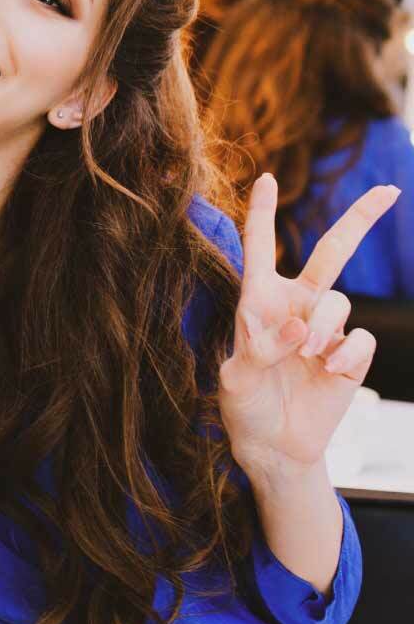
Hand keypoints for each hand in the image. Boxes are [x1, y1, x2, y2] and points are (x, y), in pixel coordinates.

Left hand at [218, 173, 395, 486]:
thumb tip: (301, 329)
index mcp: (258, 300)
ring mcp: (327, 328)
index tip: (265, 177)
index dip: (263, 213)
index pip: (259, 247)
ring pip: (340, 302)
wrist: (275, 445)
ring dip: (324, 326)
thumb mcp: (236, 378)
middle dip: (360, 219)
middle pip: (334, 252)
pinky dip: (346, 355)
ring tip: (308, 358)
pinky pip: (360, 339)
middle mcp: (296, 304)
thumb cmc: (245, 405)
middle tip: (387, 189)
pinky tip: (329, 374)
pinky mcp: (352, 354)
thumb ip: (262, 348)